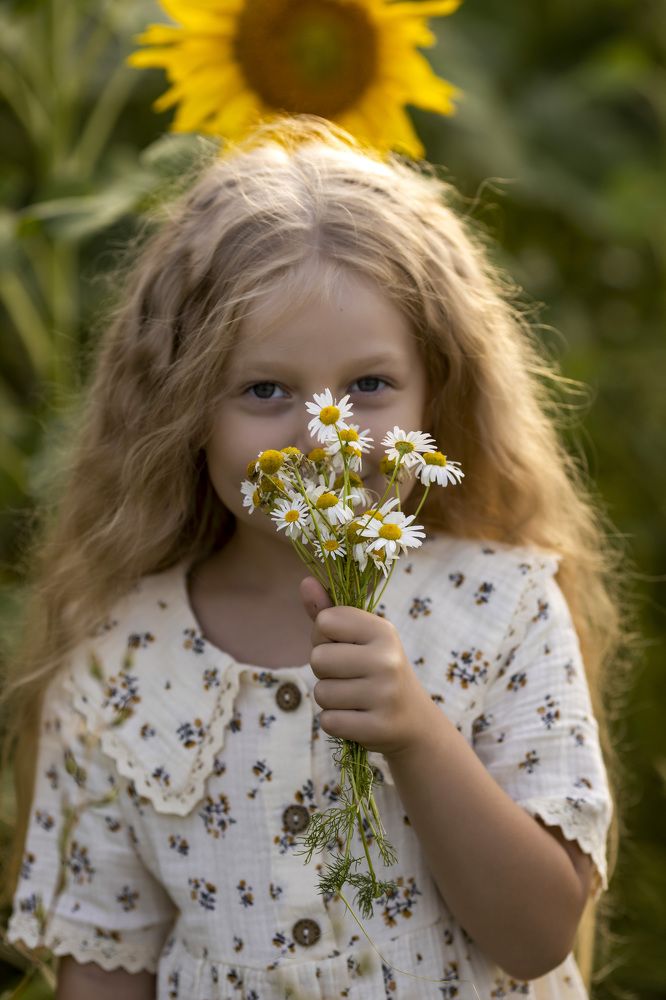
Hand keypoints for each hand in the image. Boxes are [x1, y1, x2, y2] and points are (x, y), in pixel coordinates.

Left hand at [299, 575, 436, 757]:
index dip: (324, 637)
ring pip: (321, 693)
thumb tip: (305, 581)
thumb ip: (329, 610)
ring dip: (330, 699)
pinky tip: (357, 718)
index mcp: (383, 630)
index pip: (325, 621)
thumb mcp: (360, 638)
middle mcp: (387, 659)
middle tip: (350, 677)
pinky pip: (329, 721)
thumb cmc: (376, 670)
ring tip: (355, 698)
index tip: (344, 647)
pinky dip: (336, 722)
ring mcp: (384, 695)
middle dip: (325, 671)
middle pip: (318, 659)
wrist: (414, 720)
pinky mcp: (378, 727)